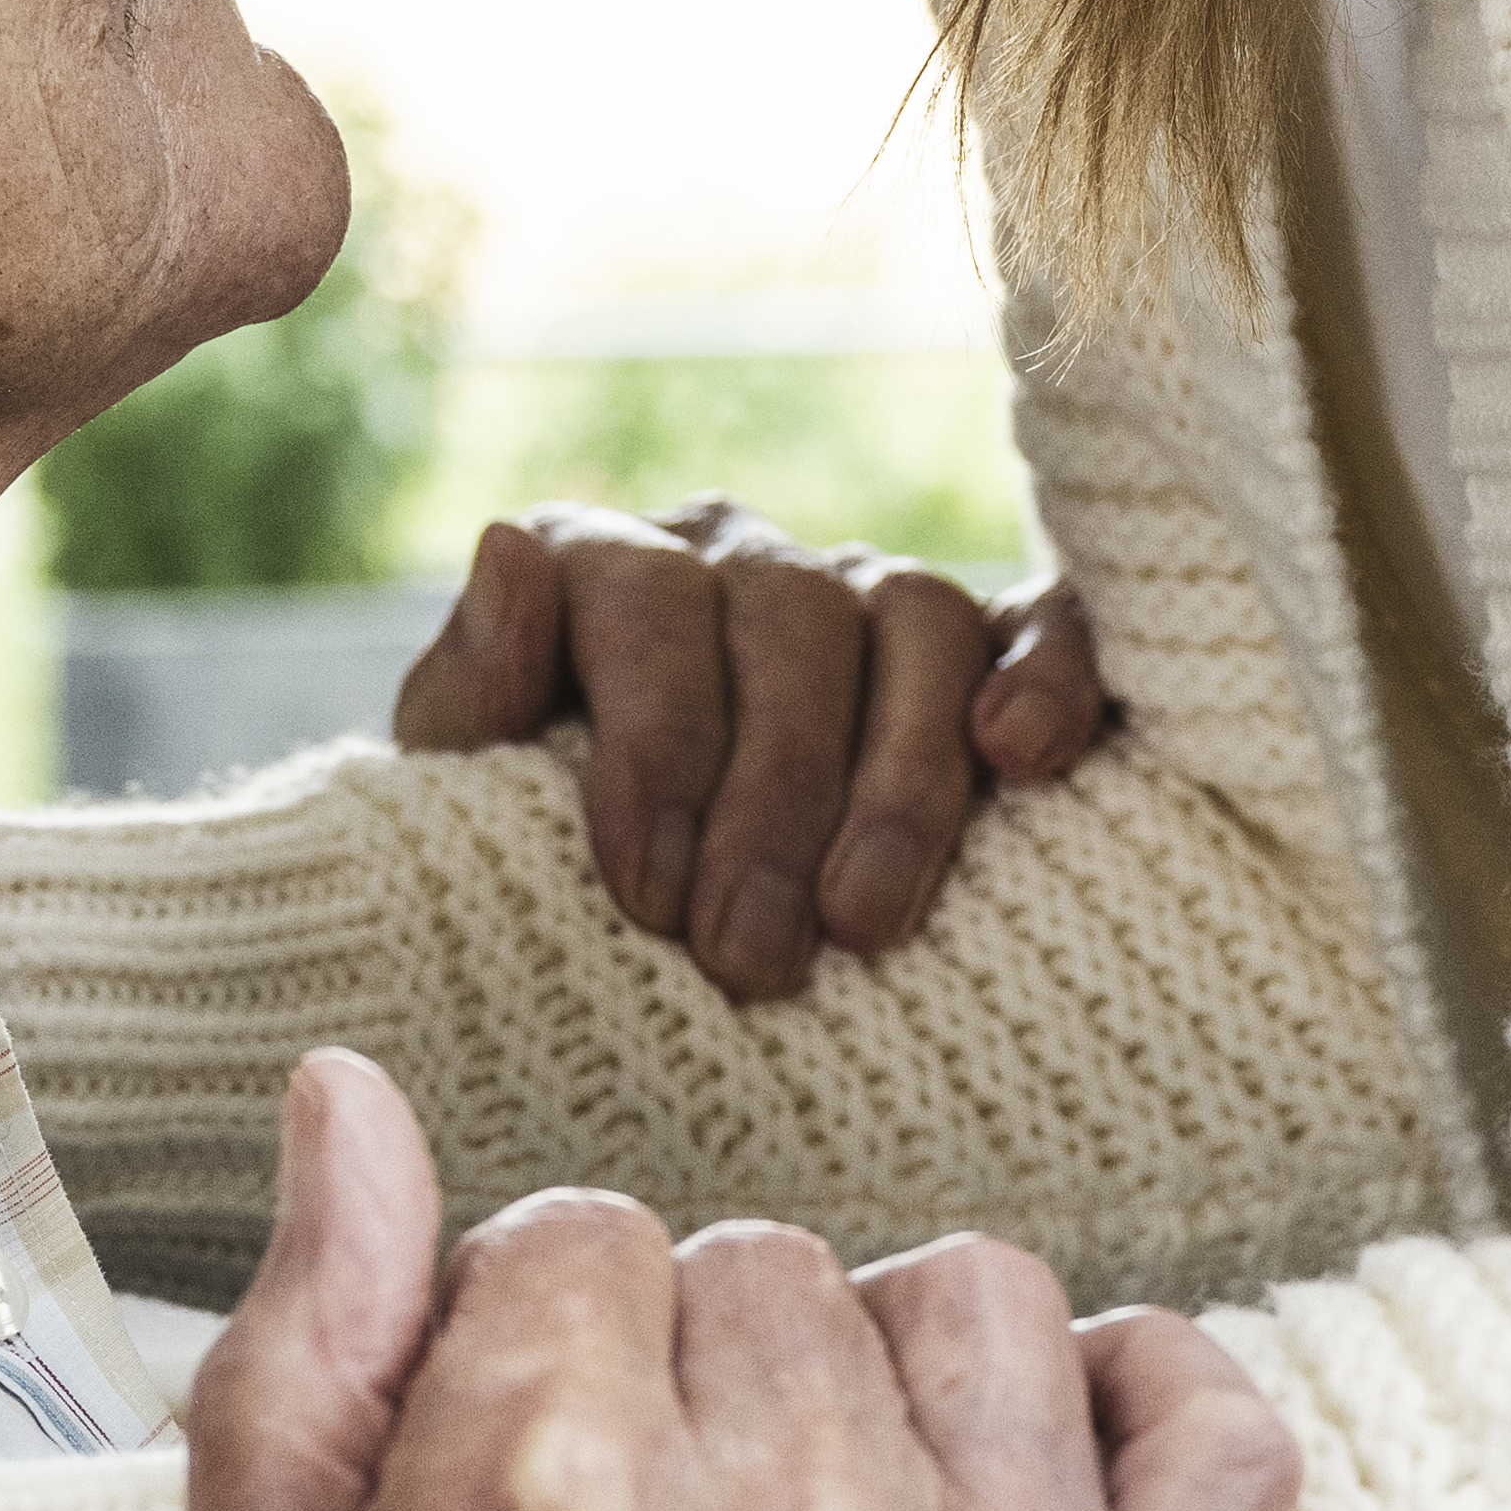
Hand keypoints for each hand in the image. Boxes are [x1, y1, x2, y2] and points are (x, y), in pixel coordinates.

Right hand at [137, 1057, 1294, 1510]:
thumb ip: (305, 1358)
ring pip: (974, 1312)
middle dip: (689, 1382)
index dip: (525, 1356)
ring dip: (884, 1395)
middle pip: (769, 1268)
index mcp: (540, 1496)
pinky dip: (1147, 1419)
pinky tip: (1035, 1493)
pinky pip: (1221, 1442)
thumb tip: (353, 1098)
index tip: (510, 1496)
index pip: (579, 1235)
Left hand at [395, 499, 1111, 998]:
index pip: (644, 589)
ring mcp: (871, 594)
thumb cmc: (529, 872)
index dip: (654, 737)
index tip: (648, 891)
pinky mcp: (991, 652)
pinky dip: (1047, 673)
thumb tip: (512, 549)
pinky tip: (1024, 756)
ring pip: (918, 616)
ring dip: (900, 777)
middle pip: (789, 614)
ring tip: (867, 927)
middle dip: (772, 798)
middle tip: (749, 960)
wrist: (609, 947)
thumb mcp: (464, 796)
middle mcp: (744, 558)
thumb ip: (473, 687)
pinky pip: (1044, 620)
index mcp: (606, 567)